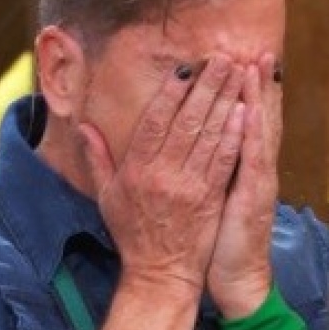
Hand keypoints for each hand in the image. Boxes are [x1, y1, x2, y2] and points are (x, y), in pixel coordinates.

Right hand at [80, 54, 244, 293]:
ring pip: (209, 135)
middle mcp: (162, 173)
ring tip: (239, 74)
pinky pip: (224, 160)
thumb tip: (83, 125)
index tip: (186, 68)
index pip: (155, 121)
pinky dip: (234, 134)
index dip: (171, 92)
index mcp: (136, 169)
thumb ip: (97, 158)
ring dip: (226, 101)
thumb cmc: (134, 232)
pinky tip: (245, 111)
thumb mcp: (108, 196)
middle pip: (187, 120)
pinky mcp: (211, 198)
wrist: (160, 272)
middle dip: (207, 85)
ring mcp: (188, 185)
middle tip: (223, 58)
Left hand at [206, 54, 282, 317]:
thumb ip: (206, 167)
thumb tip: (193, 143)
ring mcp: (258, 179)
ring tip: (259, 65)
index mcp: (242, 165)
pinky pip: (254, 160)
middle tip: (259, 50)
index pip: (244, 120)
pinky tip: (251, 110)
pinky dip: (253, 134)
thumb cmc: (218, 237)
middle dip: (258, 83)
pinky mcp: (254, 195)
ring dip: (260, 97)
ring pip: (261, 130)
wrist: (238, 276)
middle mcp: (256, 167)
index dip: (244, 91)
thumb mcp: (211, 197)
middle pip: (258, 117)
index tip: (239, 60)